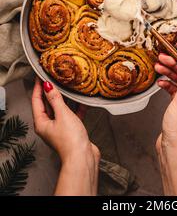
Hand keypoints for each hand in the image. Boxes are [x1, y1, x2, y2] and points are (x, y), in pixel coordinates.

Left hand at [32, 77, 99, 195]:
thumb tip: (48, 86)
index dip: (38, 87)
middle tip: (54, 78)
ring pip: (60, 109)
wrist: (82, 157)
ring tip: (68, 85)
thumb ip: (56, 99)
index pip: (36, 101)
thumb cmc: (70, 139)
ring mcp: (60, 128)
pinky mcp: (71, 131)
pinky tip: (82, 101)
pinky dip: (76, 108)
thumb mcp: (62, 114)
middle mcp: (49, 126)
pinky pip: (72, 115)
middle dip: (50, 91)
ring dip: (64, 98)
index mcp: (41, 123)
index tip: (40, 76)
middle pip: (47, 105)